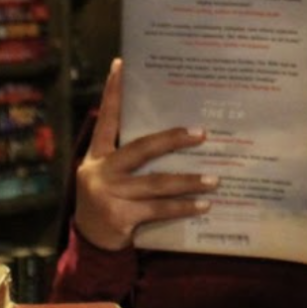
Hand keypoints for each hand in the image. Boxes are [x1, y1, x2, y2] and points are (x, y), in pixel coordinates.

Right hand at [71, 59, 218, 251]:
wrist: (91, 243)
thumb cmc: (109, 201)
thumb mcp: (109, 175)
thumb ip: (128, 157)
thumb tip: (172, 135)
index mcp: (97, 155)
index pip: (106, 118)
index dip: (113, 92)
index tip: (121, 64)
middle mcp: (100, 171)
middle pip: (141, 149)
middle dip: (173, 139)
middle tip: (202, 133)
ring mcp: (109, 194)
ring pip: (156, 183)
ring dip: (188, 180)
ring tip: (215, 179)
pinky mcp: (119, 216)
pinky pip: (159, 209)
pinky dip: (183, 207)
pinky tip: (204, 205)